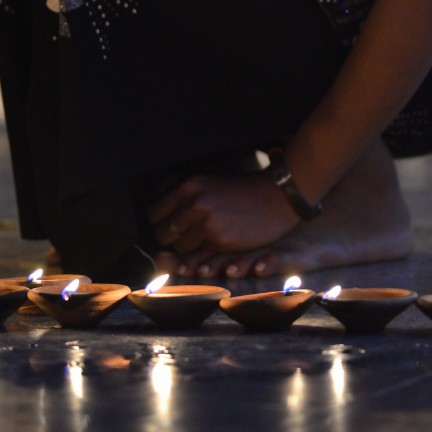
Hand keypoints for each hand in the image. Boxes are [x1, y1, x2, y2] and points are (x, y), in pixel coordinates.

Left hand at [147, 170, 297, 254]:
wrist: (277, 195)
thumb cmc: (241, 187)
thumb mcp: (210, 177)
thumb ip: (184, 186)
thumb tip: (157, 192)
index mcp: (188, 185)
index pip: (154, 212)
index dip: (159, 221)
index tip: (167, 225)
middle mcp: (194, 203)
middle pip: (162, 233)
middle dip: (169, 238)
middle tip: (181, 237)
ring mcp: (207, 223)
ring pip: (180, 248)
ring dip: (187, 249)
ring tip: (199, 242)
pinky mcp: (221, 241)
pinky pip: (200, 255)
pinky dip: (204, 254)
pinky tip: (214, 246)